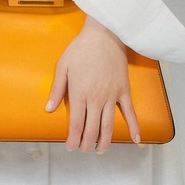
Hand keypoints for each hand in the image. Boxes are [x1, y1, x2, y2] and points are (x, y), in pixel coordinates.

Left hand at [44, 16, 141, 152]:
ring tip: (99, 150)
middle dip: (86, 144)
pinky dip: (134, 127)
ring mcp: (111, 95)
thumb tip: (49, 109)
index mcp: (79, 93)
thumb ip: (57, 89)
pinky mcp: (124, 90)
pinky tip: (135, 140)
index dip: (73, 139)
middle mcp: (96, 98)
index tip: (70, 146)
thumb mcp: (63, 65)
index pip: (76, 124)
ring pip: (109, 126)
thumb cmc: (81, 48)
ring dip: (104, 142)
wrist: (104, 34)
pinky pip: (130, 112)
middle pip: (92, 130)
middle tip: (83, 148)